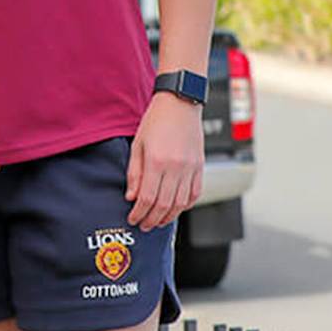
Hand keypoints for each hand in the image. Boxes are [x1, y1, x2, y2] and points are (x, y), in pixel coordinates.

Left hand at [126, 92, 204, 229]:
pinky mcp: (200, 167)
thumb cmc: (155, 122)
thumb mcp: (137, 145)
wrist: (180, 105)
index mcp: (157, 161)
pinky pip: (194, 193)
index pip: (147, 198)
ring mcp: (191, 169)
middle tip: (143, 225)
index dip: (139, 213)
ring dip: (168, 216)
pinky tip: (175, 209)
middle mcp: (176, 168)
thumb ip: (134, 173)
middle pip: (164, 204)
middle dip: (152, 219)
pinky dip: (185, 205)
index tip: (133, 219)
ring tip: (157, 222)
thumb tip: (131, 197)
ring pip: (180, 203)